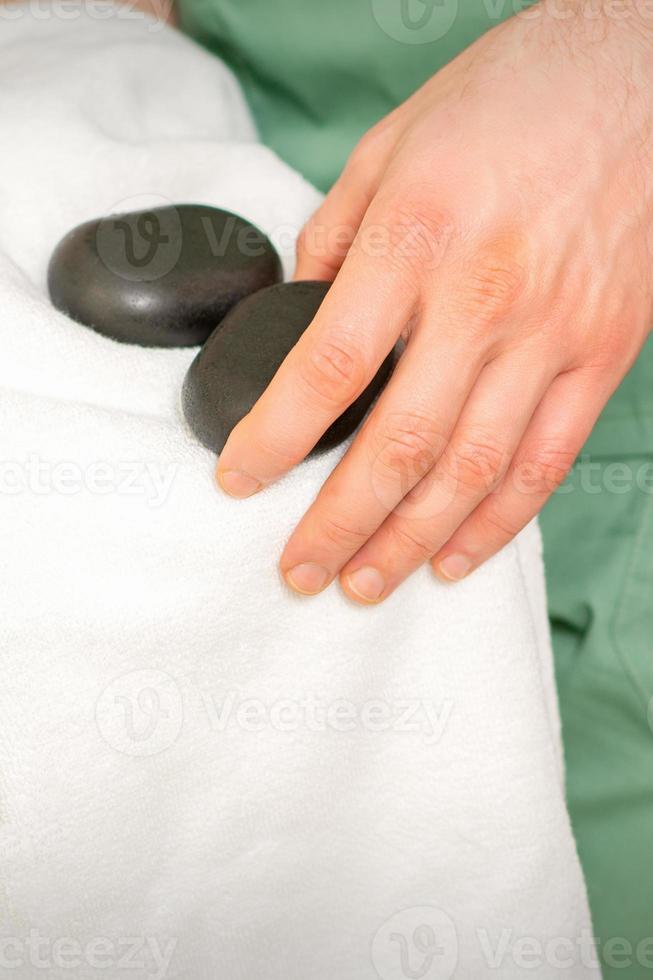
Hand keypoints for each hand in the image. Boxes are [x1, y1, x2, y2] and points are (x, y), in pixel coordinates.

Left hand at [217, 2, 652, 603]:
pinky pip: (546, 462)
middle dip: (337, 524)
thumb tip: (303, 314)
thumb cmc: (510, 100)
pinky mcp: (602, 355)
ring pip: (471, 472)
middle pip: (396, 445)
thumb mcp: (391, 145)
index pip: (326, 370)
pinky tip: (453, 557)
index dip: (274, 440)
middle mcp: (483, 299)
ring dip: (409, 541)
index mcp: (415, 239)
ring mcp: (551, 335)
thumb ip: (336, 237)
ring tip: (363, 584)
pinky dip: (497, 523)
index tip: (238, 480)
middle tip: (299, 571)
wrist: (639, 74)